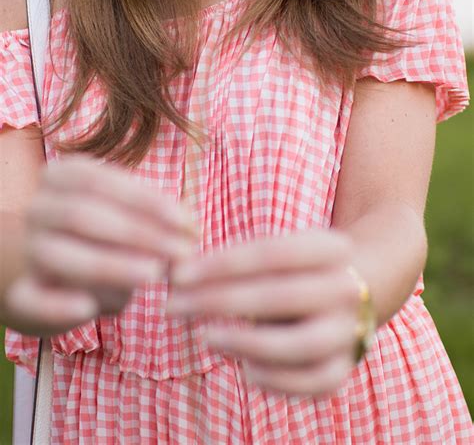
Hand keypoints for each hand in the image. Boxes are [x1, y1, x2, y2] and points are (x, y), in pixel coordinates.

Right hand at [3, 155, 198, 337]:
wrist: (46, 269)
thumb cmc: (101, 234)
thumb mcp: (126, 215)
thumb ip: (155, 217)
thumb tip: (191, 229)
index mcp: (61, 177)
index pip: (104, 182)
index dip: (148, 201)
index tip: (188, 221)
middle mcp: (38, 208)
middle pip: (85, 215)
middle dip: (139, 233)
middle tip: (181, 252)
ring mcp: (26, 250)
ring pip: (61, 255)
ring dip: (111, 264)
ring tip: (154, 274)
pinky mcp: (20, 294)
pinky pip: (32, 299)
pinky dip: (57, 305)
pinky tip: (88, 309)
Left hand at [167, 230, 360, 396]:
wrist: (349, 293)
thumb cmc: (290, 270)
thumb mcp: (273, 252)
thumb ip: (232, 263)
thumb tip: (175, 275)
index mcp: (330, 248)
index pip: (271, 253)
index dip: (221, 264)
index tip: (178, 274)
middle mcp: (345, 289)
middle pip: (278, 296)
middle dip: (218, 301)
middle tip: (172, 306)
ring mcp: (348, 331)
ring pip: (299, 344)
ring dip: (246, 343)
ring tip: (207, 337)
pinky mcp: (343, 370)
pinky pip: (309, 383)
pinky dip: (273, 378)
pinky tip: (243, 367)